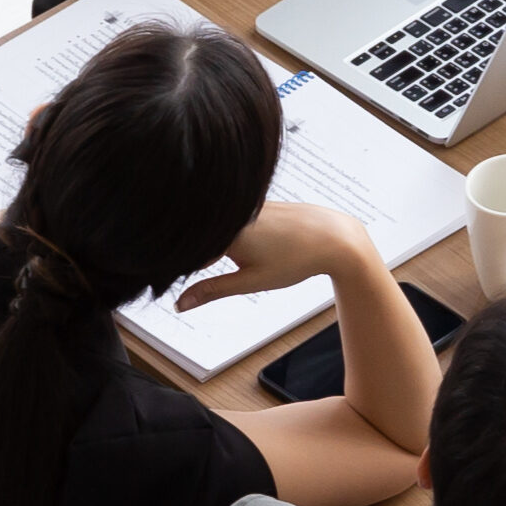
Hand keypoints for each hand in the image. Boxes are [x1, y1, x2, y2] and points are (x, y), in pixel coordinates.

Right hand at [163, 196, 370, 310]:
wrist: (335, 238)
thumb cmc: (298, 259)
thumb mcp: (251, 281)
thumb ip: (212, 291)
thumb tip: (181, 303)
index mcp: (226, 233)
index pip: (186, 250)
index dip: (175, 267)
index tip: (170, 280)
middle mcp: (231, 213)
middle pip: (198, 236)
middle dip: (194, 255)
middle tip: (215, 269)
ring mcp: (244, 205)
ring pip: (214, 226)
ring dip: (213, 242)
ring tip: (246, 257)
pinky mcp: (255, 202)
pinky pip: (230, 217)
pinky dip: (228, 231)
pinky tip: (253, 245)